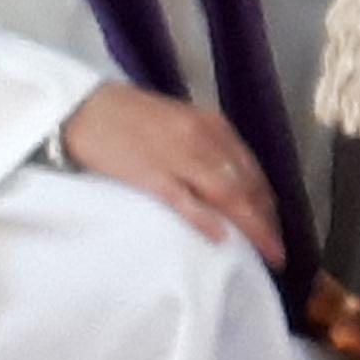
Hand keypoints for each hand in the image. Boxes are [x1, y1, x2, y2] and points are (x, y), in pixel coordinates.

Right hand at [59, 83, 279, 264]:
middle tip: (278, 251)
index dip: (267, 202)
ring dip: (251, 226)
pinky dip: (206, 219)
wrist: (82, 107)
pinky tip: (222, 238)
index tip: (276, 226)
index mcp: (212, 126)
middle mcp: (204, 139)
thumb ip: (205, 147)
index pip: (251, 170)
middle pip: (246, 186)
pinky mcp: (150, 173)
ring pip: (227, 195)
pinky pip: (185, 200)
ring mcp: (179, 156)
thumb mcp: (180, 124)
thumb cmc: (128, 118)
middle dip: (266, 220)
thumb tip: (229, 180)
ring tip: (265, 252)